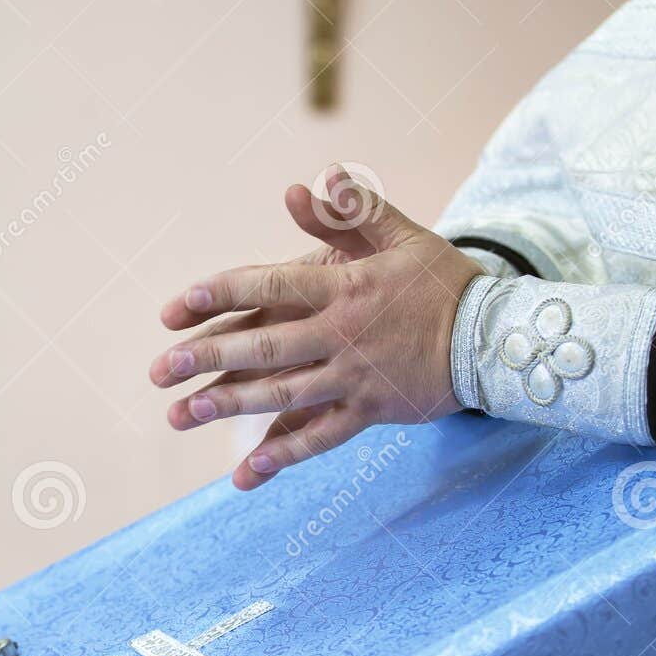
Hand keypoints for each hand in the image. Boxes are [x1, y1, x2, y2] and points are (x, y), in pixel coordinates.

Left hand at [151, 167, 483, 489]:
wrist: (496, 337)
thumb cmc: (444, 282)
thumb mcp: (401, 235)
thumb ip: (351, 211)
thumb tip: (305, 183)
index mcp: (344, 287)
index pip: (268, 285)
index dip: (218, 294)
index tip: (173, 308)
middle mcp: (342, 334)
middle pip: (264, 345)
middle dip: (207, 357)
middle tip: (158, 371)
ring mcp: (355, 378)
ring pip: (283, 395)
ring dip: (231, 405)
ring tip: (183, 414)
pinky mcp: (371, 412)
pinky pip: (321, 437)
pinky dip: (284, 454)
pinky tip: (246, 471)